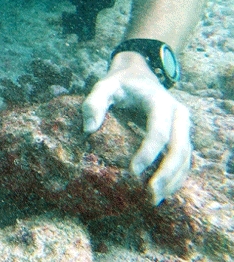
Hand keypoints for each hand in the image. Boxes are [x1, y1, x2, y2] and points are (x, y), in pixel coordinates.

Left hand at [82, 52, 191, 204]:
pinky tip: (162, 191)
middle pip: (180, 148)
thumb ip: (94, 103)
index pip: (159, 131)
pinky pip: (185, 159)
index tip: (133, 171)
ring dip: (174, 180)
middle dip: (167, 173)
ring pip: (186, 157)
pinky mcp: (182, 135)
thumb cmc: (119, 82)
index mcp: (161, 102)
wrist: (139, 73)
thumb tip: (88, 130)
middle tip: (150, 194)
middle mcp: (179, 114)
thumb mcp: (104, 85)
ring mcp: (183, 126)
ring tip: (155, 199)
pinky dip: (176, 176)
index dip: (147, 152)